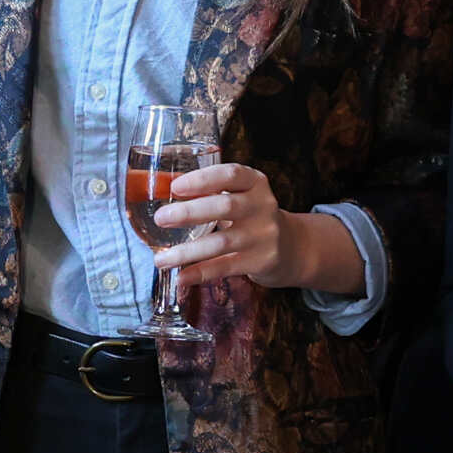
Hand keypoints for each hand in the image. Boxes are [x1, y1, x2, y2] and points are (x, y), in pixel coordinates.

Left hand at [150, 161, 356, 295]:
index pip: (231, 175)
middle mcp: (263, 206)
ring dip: (187, 252)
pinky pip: (226, 267)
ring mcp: (265, 235)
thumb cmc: (253, 217)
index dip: (203, 180)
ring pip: (221, 243)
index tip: (175, 186)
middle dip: (189, 213)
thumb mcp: (243, 197)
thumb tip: (160, 194)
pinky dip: (201, 273)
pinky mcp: (263, 261)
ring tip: (160, 259)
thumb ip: (212, 193)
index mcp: (255, 183)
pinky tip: (181, 277)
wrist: (293, 247)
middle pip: (225, 207)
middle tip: (160, 218)